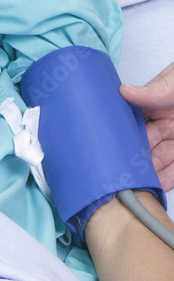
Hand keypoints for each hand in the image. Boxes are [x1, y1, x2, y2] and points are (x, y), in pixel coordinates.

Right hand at [121, 62, 173, 190]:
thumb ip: (155, 90)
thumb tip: (126, 92)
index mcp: (155, 106)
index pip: (134, 128)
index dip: (124, 142)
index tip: (115, 155)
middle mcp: (164, 126)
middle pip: (145, 149)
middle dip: (134, 164)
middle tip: (122, 179)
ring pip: (159, 164)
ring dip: (148, 176)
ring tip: (136, 190)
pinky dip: (166, 180)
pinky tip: (156, 189)